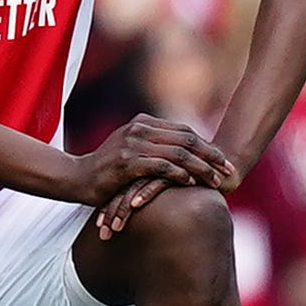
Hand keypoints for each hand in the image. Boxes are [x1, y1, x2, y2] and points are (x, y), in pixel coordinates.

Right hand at [72, 114, 236, 236]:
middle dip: (210, 155)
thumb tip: (181, 148)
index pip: (184, 131)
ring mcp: (132, 144)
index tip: (223, 160)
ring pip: (177, 154)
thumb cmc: (107, 167)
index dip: (207, 146)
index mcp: (143, 122)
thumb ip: (153, 142)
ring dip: (200, 168)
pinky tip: (189, 183)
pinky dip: (178, 174)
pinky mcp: (127, 162)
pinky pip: (161, 166)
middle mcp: (139, 128)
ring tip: (213, 180)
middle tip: (227, 170)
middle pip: (186, 139)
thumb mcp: (130, 147)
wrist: (77, 177)